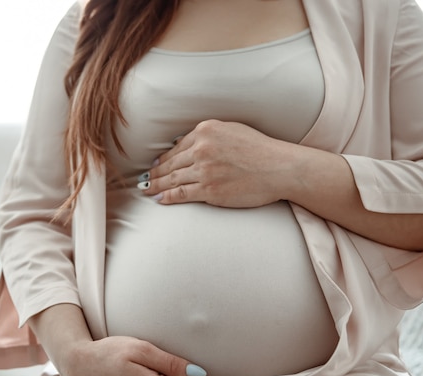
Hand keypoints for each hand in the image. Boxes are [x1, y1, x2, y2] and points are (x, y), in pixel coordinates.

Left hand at [139, 119, 297, 206]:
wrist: (279, 167)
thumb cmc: (260, 149)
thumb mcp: (232, 130)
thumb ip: (208, 135)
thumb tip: (185, 144)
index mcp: (206, 131)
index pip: (177, 147)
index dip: (163, 158)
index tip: (155, 165)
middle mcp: (202, 149)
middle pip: (171, 164)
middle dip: (155, 173)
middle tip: (143, 179)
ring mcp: (205, 170)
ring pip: (173, 179)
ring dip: (156, 185)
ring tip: (146, 190)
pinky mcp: (210, 190)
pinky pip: (182, 193)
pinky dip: (168, 197)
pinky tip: (160, 199)